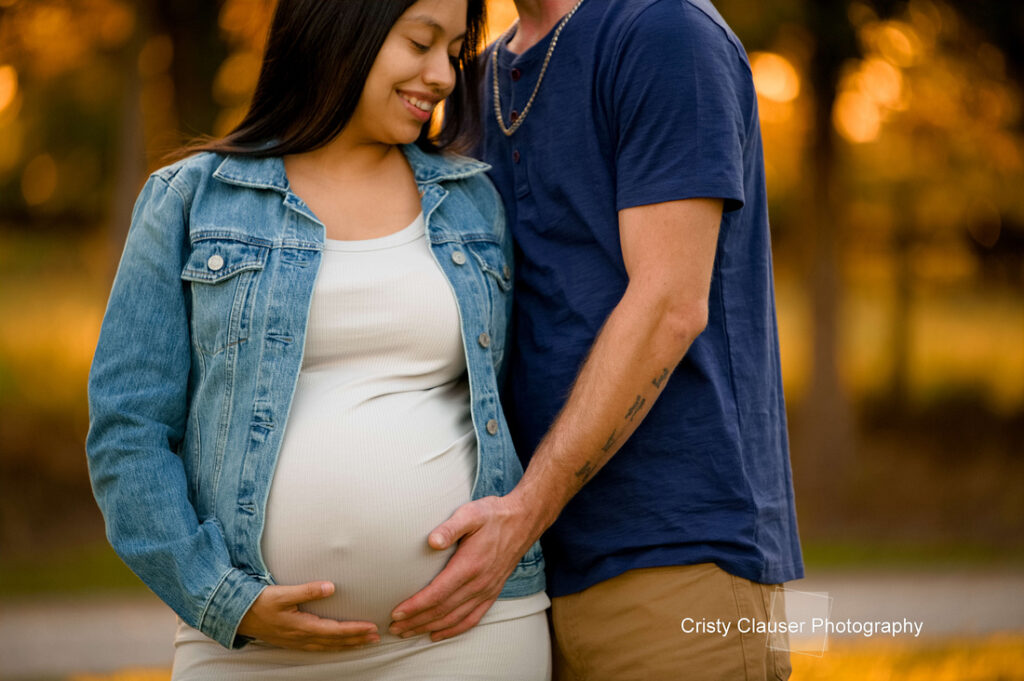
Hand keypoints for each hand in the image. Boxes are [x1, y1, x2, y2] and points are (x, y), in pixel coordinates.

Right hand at [237, 581, 379, 650]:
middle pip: (335, 642)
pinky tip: (338, 645)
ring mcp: (297, 642)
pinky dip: (333, 647)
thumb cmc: (260, 602)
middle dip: (356, 640)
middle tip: (376, 637)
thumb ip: (308, 590)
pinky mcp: (292, 641)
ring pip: (328, 647)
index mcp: (302, 626)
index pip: (335, 630)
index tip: (371, 627)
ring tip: (364, 642)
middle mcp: (302, 637)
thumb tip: (331, 587)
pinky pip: (318, 648)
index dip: (354, 630)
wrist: (238, 615)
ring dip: (347, 645)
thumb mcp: (283, 593)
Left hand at [388, 494, 537, 641]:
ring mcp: (487, 590)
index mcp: (470, 565)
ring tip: (408, 632)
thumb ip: (450, 527)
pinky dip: (453, 630)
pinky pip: (472, 618)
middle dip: (416, 621)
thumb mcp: (471, 513)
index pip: (437, 593)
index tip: (396, 613)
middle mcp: (479, 583)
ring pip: (454, 618)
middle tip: (393, 628)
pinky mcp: (492, 592)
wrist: (522, 521)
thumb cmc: (492, 515)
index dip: (415, 606)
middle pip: (442, 610)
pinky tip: (438, 634)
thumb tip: (431, 541)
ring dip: (430, 628)